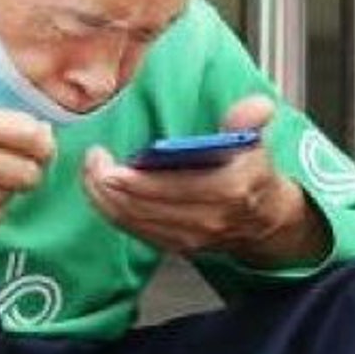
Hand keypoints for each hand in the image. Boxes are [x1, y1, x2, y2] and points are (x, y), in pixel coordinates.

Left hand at [81, 95, 331, 266]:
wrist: (264, 221)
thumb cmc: (253, 177)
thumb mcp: (256, 144)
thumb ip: (249, 122)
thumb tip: (255, 107)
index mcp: (227, 190)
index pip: (167, 187)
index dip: (129, 177)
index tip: (103, 159)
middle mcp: (205, 220)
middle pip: (140, 207)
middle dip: (106, 185)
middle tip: (91, 161)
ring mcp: (189, 238)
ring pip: (132, 221)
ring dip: (103, 198)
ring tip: (91, 173)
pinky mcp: (175, 246)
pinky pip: (134, 230)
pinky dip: (113, 211)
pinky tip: (101, 193)